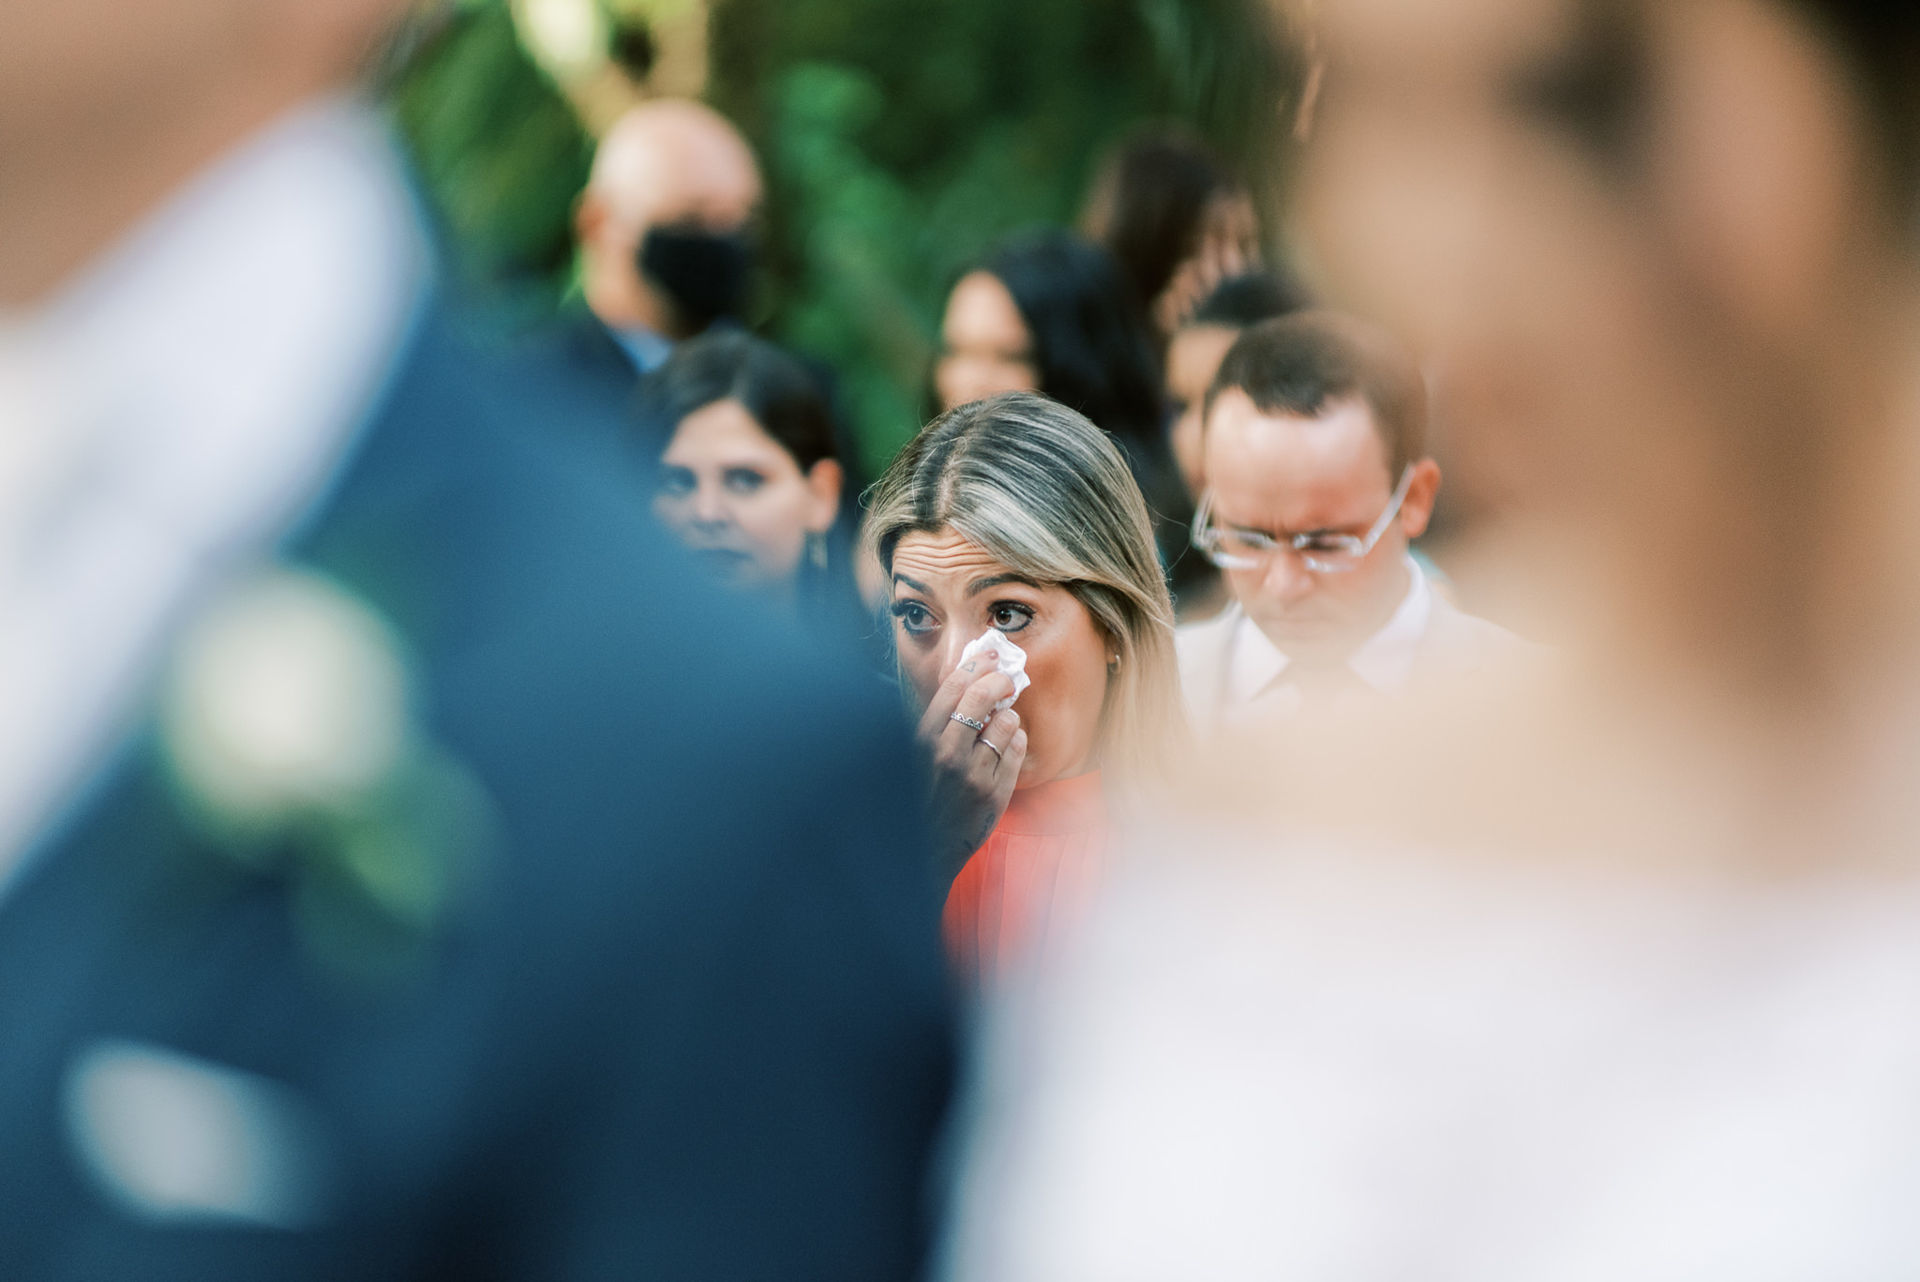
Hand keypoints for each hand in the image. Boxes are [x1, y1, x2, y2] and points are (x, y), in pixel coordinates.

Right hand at [916, 651, 1028, 885]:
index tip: (989, 655)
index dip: (975, 665)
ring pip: (1006, 722)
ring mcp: (973, 776)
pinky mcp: (995, 794)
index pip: (953, 688)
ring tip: (1001, 721)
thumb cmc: (917, 798)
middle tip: (1007, 677)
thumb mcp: (914, 756)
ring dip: (1007, 715)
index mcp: (921, 741)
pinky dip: (1016, 741)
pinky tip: (1007, 743)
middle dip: (999, 680)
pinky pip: (1017, 750)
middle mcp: (946, 755)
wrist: (923, 853)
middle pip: (982, 698)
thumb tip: (968, 682)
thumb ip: (937, 722)